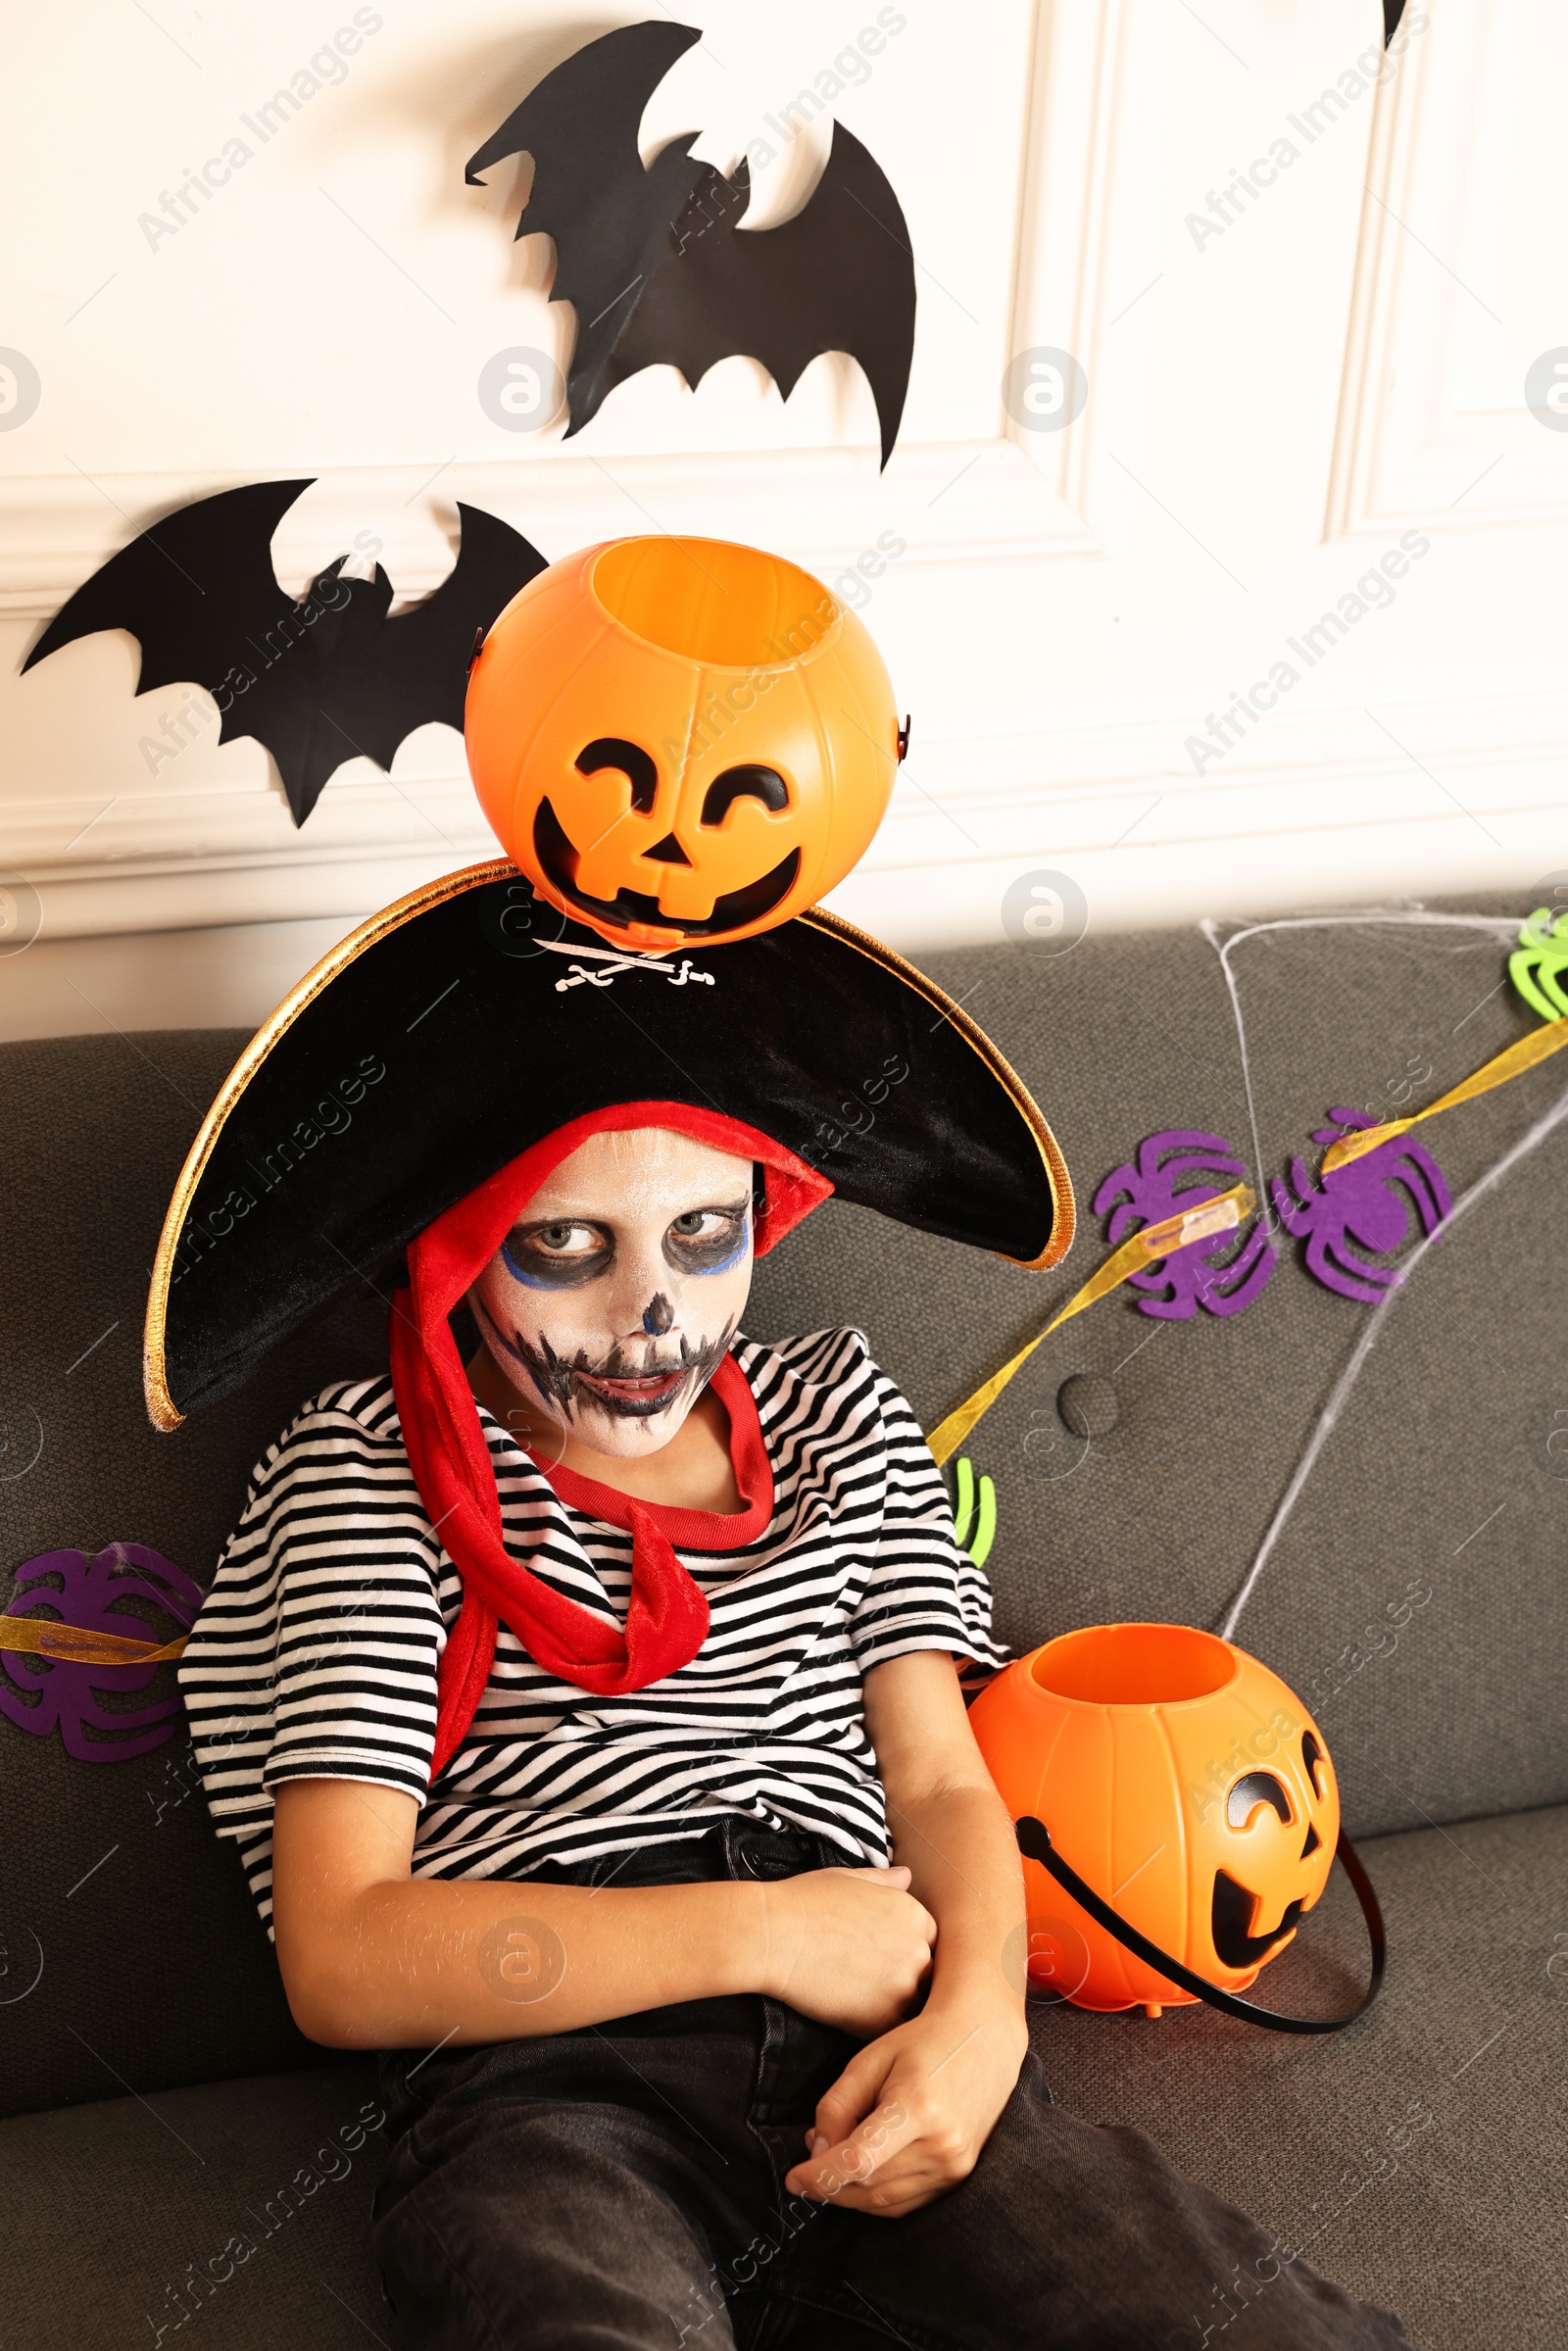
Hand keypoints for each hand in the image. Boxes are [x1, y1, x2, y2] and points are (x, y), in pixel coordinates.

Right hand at [758, 1866, 934, 2035]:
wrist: (775, 1936)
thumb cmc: (806, 1902)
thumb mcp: (851, 1879)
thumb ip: (885, 1882)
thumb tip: (906, 1875)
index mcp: (915, 1914)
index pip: (930, 1942)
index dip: (909, 1952)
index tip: (886, 1958)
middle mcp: (918, 1949)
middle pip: (929, 1975)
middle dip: (907, 1980)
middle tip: (873, 1982)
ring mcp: (904, 1985)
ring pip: (915, 2006)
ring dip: (897, 2006)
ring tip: (865, 2001)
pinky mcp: (884, 2018)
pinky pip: (896, 2031)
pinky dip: (881, 2028)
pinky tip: (857, 2017)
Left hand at [783, 1992, 1027, 2217]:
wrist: (983, 2041)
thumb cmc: (922, 2043)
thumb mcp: (870, 2059)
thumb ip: (838, 2105)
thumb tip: (817, 2152)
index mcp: (918, 2107)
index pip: (859, 2160)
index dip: (821, 2176)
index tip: (793, 2178)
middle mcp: (942, 2144)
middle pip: (868, 2184)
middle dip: (829, 2180)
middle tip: (810, 2157)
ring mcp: (954, 2165)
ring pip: (884, 2200)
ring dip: (849, 2191)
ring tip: (833, 2158)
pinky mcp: (958, 2176)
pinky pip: (905, 2202)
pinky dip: (875, 2196)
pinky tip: (861, 2172)